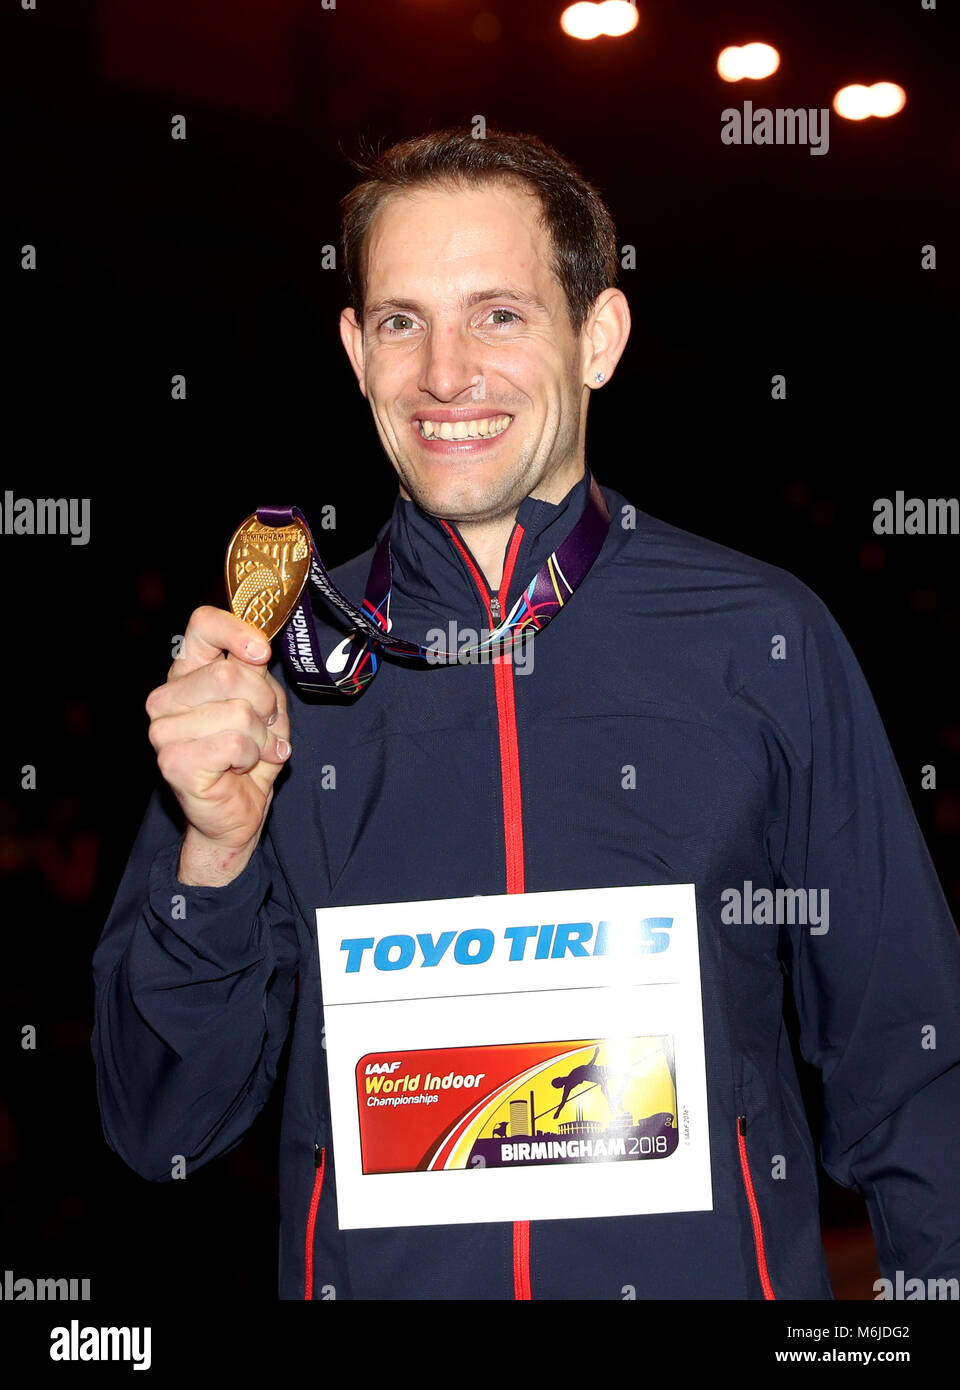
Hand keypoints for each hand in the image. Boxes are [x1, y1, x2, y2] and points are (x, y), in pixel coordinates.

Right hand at [145, 606, 290, 883]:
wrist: (237, 813)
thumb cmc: (248, 755)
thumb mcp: (264, 706)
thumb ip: (258, 675)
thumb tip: (256, 653)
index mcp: (187, 673)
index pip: (202, 626)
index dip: (236, 631)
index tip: (261, 652)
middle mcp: (166, 697)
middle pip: (230, 674)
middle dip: (265, 704)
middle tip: (265, 727)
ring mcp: (163, 730)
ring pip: (238, 712)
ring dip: (261, 737)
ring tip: (254, 752)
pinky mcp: (172, 761)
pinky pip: (234, 743)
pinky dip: (253, 756)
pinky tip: (243, 767)